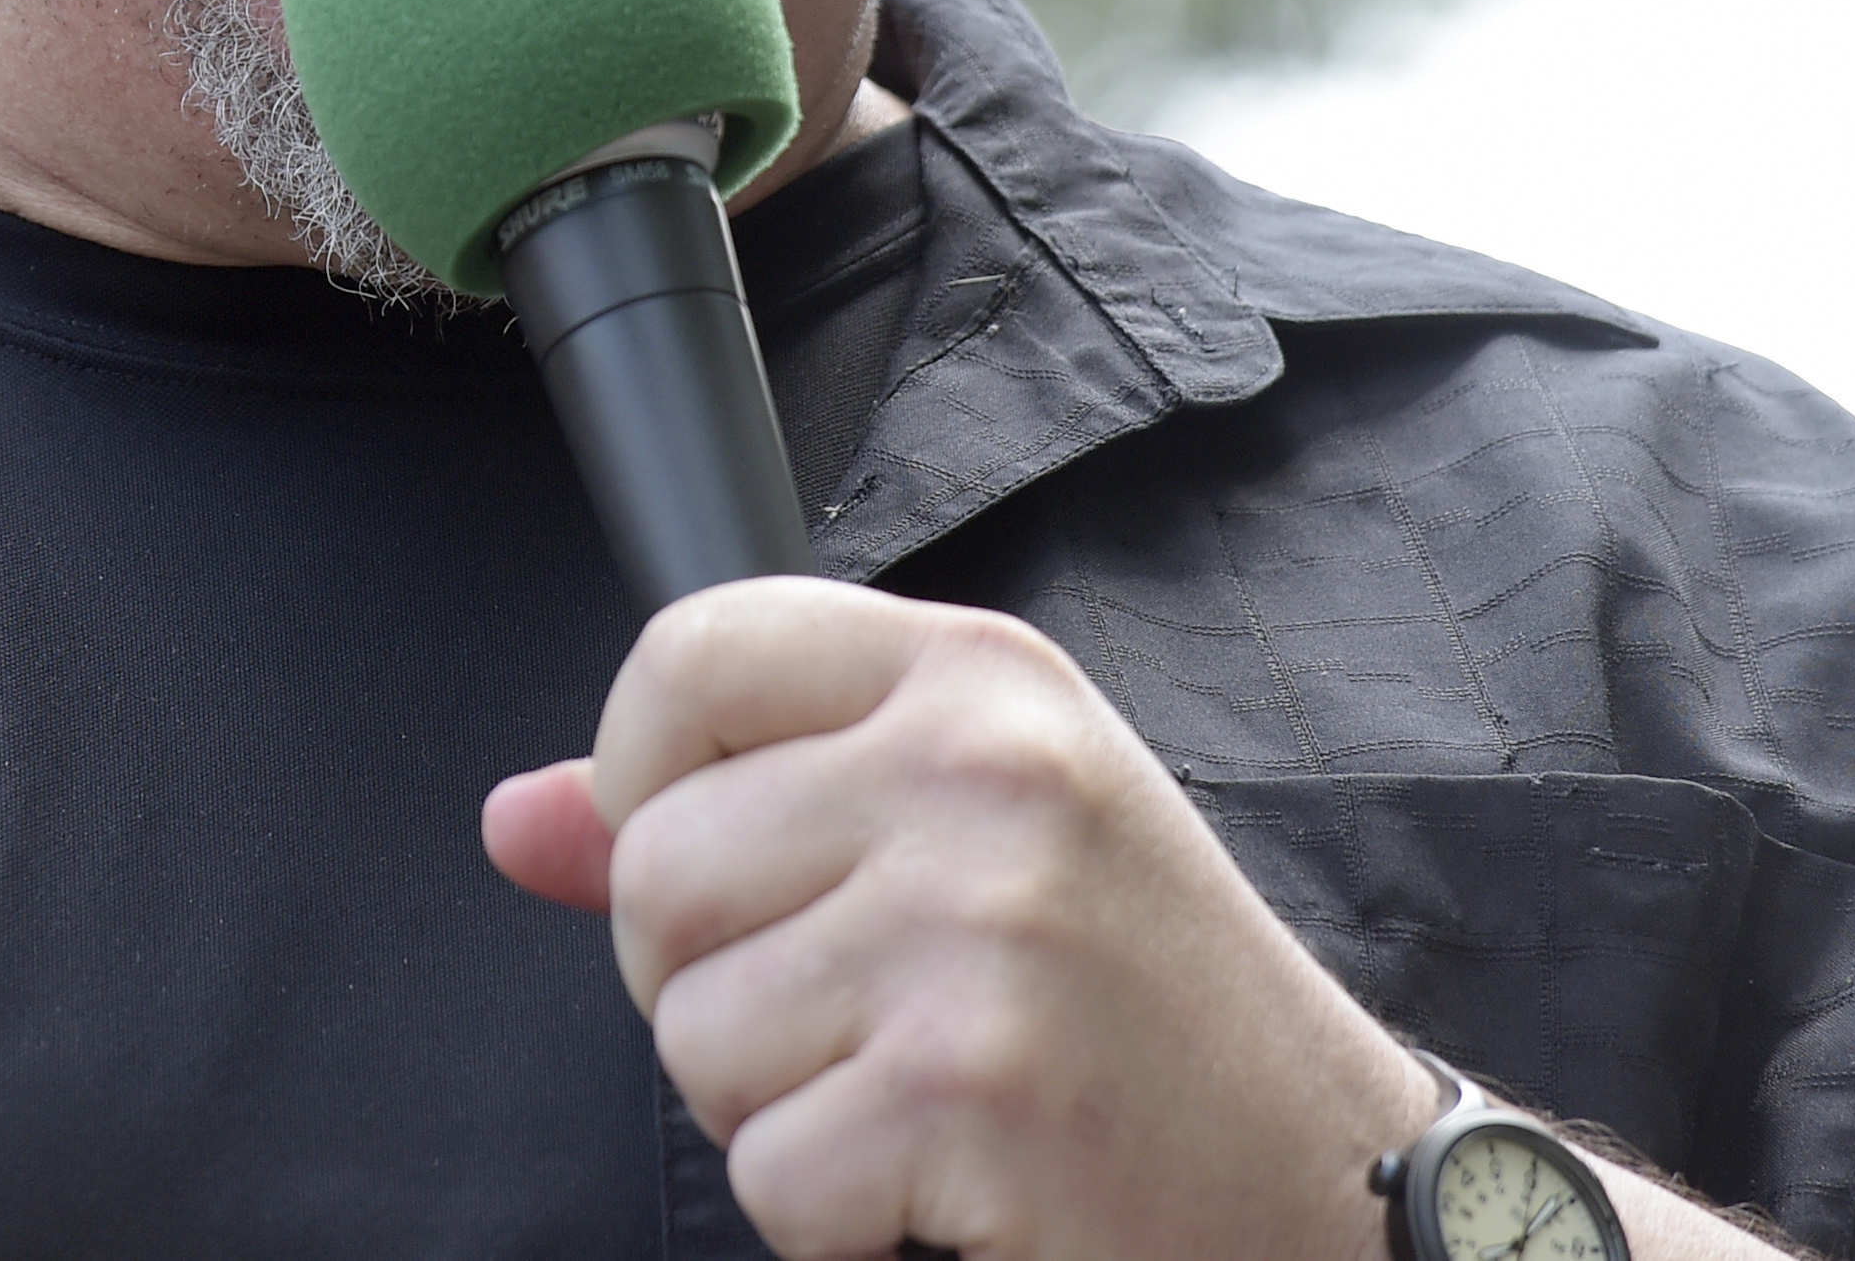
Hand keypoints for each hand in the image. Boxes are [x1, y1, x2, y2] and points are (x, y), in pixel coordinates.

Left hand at [484, 577, 1432, 1260]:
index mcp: (978, 678)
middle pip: (657, 869)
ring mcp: (983, 926)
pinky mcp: (974, 1090)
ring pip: (694, 1032)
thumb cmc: (1139, 1013)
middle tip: (860, 1027)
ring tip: (922, 1100)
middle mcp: (984, 771)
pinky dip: (836, 1220)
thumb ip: (733, 807)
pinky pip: (770, 1176)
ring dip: (778, 1113)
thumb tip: (516, 822)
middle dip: (711, 987)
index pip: (687, 650)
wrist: (1339, 1186)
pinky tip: (956, 1184)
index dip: (645, 778)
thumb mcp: (963, 843)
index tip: (724, 867)